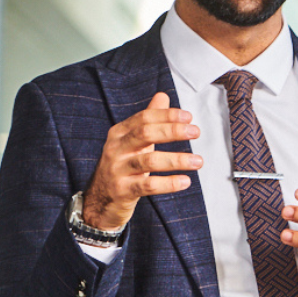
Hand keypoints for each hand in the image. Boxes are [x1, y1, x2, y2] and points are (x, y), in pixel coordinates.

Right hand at [83, 92, 202, 230]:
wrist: (99, 201)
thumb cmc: (121, 167)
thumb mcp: (131, 142)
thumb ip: (147, 120)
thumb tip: (162, 96)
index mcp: (118, 134)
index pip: (144, 118)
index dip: (167, 115)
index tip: (188, 117)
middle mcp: (116, 149)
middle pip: (145, 134)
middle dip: (172, 131)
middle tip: (195, 132)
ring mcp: (117, 170)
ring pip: (149, 160)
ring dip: (177, 160)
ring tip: (198, 161)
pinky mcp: (123, 191)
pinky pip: (149, 185)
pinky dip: (169, 183)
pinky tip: (186, 181)